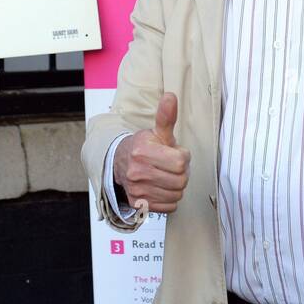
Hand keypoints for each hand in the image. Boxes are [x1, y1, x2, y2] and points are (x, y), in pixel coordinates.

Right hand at [114, 92, 190, 215]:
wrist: (121, 164)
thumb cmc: (144, 147)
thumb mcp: (157, 131)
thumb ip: (166, 116)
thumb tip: (171, 96)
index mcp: (142, 151)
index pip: (180, 162)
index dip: (182, 157)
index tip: (175, 153)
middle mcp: (136, 171)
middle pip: (180, 180)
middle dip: (181, 172)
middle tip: (171, 166)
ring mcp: (137, 189)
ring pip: (176, 194)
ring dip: (176, 186)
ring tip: (166, 176)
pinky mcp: (139, 203)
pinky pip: (170, 206)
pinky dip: (170, 198)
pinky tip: (161, 187)